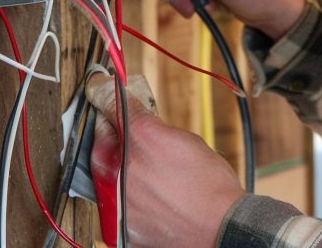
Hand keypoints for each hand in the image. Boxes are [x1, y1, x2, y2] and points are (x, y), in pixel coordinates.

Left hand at [88, 73, 243, 247]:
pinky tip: (144, 193)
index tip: (105, 92)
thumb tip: (141, 123)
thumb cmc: (211, 187)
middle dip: (109, 132)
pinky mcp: (117, 224)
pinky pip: (111, 200)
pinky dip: (122, 194)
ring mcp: (117, 198)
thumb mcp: (187, 141)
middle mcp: (123, 167)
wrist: (219, 229)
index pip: (115, 107)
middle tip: (118, 130)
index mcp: (143, 138)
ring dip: (115, 165)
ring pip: (103, 173)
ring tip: (139, 168)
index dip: (110, 96)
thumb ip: (156, 129)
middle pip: (101, 139)